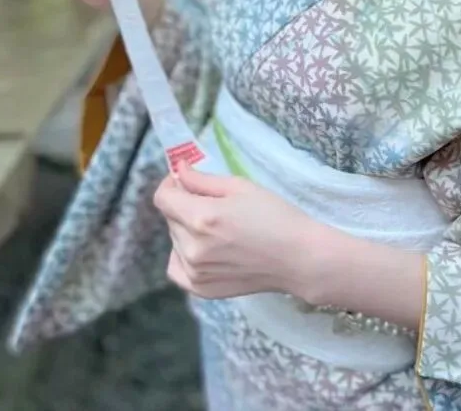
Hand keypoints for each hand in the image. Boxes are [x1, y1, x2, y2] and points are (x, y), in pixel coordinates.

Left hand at [154, 165, 319, 299]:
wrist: (298, 258)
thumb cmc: (275, 215)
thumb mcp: (241, 187)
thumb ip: (203, 180)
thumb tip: (178, 171)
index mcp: (201, 217)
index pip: (163, 198)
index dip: (170, 183)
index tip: (183, 180)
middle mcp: (192, 247)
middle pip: (170, 218)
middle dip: (184, 205)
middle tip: (212, 203)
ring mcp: (195, 272)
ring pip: (175, 241)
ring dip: (186, 230)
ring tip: (216, 229)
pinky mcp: (201, 289)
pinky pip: (176, 268)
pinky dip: (182, 255)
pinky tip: (203, 249)